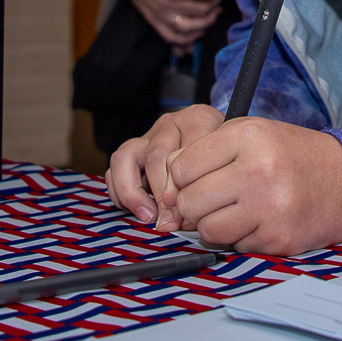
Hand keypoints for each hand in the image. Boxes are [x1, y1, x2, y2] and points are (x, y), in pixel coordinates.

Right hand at [105, 104, 222, 225]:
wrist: (220, 146)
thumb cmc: (224, 158)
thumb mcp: (227, 163)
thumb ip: (209, 185)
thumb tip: (181, 222)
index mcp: (197, 119)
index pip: (187, 150)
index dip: (185, 184)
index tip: (190, 208)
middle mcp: (170, 123)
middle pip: (157, 156)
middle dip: (161, 194)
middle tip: (171, 220)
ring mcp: (149, 135)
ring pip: (126, 156)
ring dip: (134, 192)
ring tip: (148, 216)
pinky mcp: (132, 151)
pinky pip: (114, 169)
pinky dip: (121, 192)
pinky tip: (139, 210)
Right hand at [108, 0, 220, 47]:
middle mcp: (168, 3)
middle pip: (202, 10)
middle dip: (215, 3)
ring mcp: (160, 14)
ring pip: (190, 27)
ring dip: (206, 23)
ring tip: (213, 14)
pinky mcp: (153, 20)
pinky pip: (172, 37)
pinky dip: (187, 38)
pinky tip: (198, 31)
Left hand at [160, 117, 341, 253]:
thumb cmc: (293, 156)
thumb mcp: (252, 135)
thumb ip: (207, 152)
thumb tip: (168, 187)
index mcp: (247, 137)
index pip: (181, 165)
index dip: (183, 176)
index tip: (198, 178)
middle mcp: (257, 170)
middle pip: (189, 201)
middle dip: (195, 204)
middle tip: (216, 198)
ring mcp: (269, 207)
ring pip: (208, 230)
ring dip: (216, 225)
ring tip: (238, 210)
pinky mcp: (277, 239)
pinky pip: (235, 247)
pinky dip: (242, 238)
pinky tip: (260, 221)